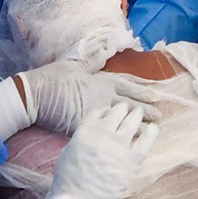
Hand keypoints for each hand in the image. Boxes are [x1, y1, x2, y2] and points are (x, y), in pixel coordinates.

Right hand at [18, 60, 162, 133]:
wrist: (37, 96)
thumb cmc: (54, 78)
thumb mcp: (75, 65)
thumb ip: (93, 61)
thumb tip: (105, 51)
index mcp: (101, 82)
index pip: (128, 88)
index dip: (143, 93)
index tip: (157, 98)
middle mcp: (103, 99)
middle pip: (130, 107)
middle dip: (146, 113)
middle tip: (160, 118)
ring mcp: (97, 116)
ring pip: (122, 123)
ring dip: (138, 128)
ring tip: (151, 134)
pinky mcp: (88, 130)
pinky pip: (107, 137)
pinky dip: (118, 142)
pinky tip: (128, 147)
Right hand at [50, 103, 159, 198]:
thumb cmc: (68, 181)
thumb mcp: (67, 153)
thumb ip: (80, 141)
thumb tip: (87, 138)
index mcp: (85, 131)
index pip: (98, 112)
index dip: (104, 111)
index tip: (108, 113)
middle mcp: (103, 133)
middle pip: (117, 112)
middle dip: (122, 109)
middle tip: (126, 108)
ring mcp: (118, 146)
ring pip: (132, 122)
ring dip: (136, 115)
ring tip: (139, 112)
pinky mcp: (131, 160)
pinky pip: (145, 142)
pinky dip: (151, 133)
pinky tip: (154, 128)